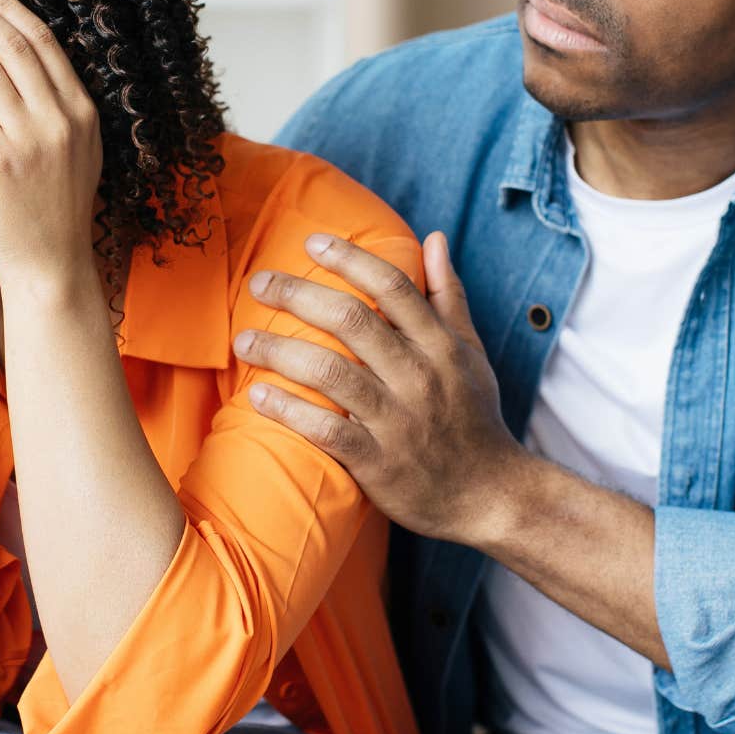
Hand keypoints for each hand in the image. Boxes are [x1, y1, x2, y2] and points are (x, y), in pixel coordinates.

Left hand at [0, 0, 101, 283]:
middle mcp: (62, 118)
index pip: (44, 42)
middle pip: (14, 43)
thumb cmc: (53, 215)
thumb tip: (30, 71)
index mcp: (83, 112)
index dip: (7, 8)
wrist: (51, 267)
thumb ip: (58, 113)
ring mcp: (32, 137)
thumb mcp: (74, 155)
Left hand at [233, 231, 522, 544]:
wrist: (491, 495)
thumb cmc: (475, 417)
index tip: (311, 242)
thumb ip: (449, 295)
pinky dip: (289, 411)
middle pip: (351, 320)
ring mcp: (398, 421)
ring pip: (330, 373)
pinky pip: (326, 432)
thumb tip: (433, 238)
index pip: (393, 287)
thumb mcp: (471, 352)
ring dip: (279, 351)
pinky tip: (257, 395)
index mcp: (441, 346)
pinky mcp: (380, 464)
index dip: (350, 258)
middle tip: (259, 283)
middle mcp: (419, 376)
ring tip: (244, 340)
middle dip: (298, 295)